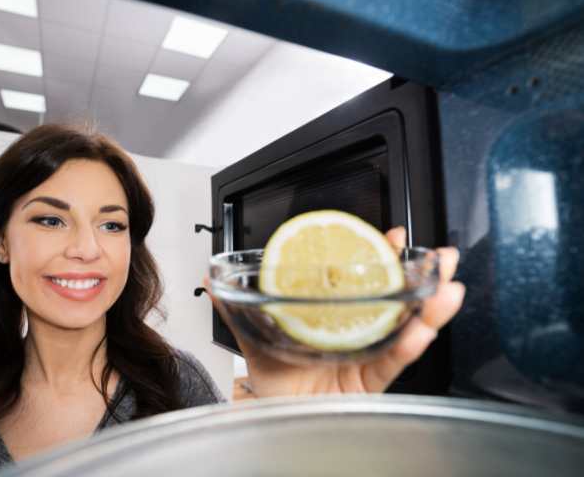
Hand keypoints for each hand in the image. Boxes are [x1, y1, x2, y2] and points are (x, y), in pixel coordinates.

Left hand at [206, 227, 464, 397]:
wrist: (273, 419)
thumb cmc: (274, 382)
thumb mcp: (256, 337)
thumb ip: (236, 309)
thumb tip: (210, 281)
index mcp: (335, 319)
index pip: (364, 283)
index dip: (381, 259)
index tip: (393, 236)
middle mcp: (357, 335)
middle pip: (396, 303)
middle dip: (422, 278)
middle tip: (441, 258)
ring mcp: (366, 358)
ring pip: (406, 330)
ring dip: (430, 307)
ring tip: (447, 287)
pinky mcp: (369, 384)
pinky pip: (392, 362)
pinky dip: (410, 344)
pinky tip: (424, 326)